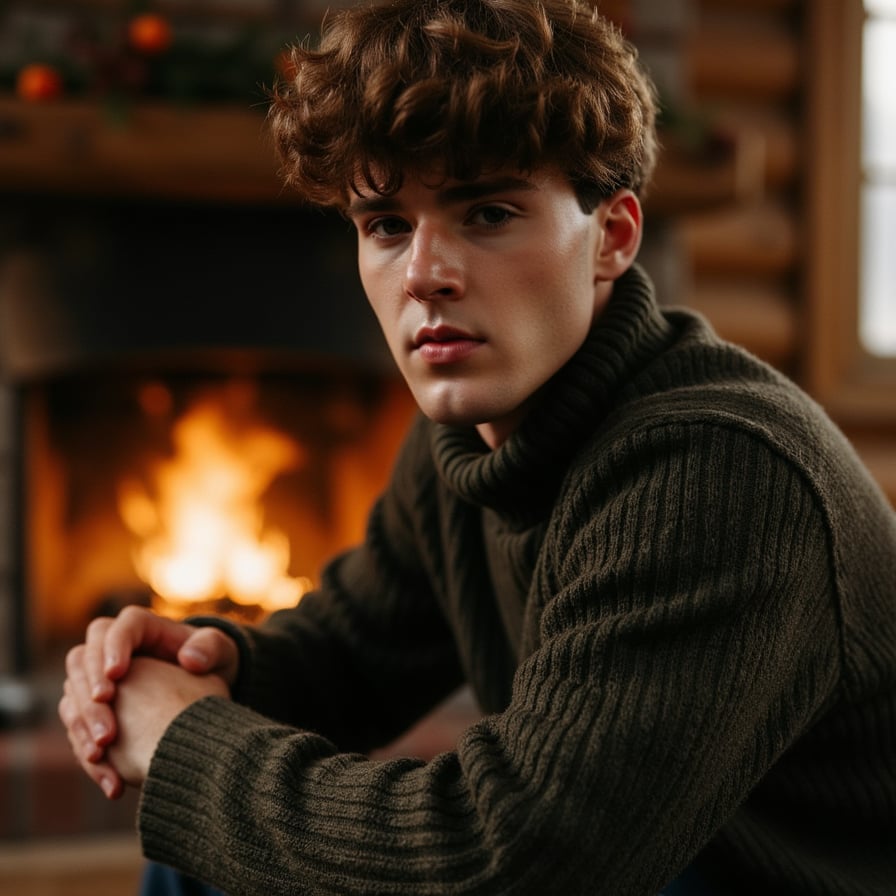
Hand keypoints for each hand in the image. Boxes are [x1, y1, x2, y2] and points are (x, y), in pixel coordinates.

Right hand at [58, 606, 239, 797]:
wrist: (204, 692)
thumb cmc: (213, 661)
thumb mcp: (221, 651)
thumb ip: (211, 648)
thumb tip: (189, 659)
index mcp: (142, 627)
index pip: (117, 628)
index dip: (112, 648)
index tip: (116, 675)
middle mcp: (113, 647)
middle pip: (84, 659)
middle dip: (89, 691)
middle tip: (105, 718)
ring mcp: (97, 677)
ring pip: (74, 694)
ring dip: (83, 724)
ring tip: (101, 751)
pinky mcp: (93, 707)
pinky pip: (78, 725)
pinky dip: (88, 750)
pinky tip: (108, 776)